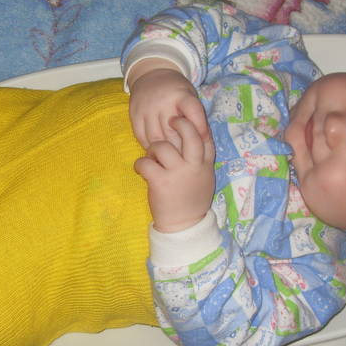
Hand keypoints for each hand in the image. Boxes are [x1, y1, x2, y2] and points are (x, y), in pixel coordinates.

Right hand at [127, 60, 208, 150]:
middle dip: (180, 148)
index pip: (193, 110)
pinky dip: (150, 147)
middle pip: (173, 132)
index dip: (200, 127)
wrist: (152, 74)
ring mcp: (147, 108)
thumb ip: (196, 117)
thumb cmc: (177, 92)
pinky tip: (157, 150)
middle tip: (186, 158)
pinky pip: (142, 138)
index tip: (202, 139)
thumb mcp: (191, 96)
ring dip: (164, 151)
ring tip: (172, 158)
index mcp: (182, 95)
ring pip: (156, 139)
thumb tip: (201, 142)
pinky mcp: (135, 115)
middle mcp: (163, 101)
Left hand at [134, 116, 214, 232]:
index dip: (196, 124)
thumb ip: (200, 158)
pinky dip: (140, 164)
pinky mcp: (161, 182)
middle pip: (190, 133)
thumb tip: (192, 137)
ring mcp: (178, 173)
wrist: (185, 225)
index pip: (205, 135)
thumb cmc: (192, 199)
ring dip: (152, 149)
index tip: (186, 120)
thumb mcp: (204, 177)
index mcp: (206, 164)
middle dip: (180, 123)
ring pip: (162, 146)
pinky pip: (145, 163)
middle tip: (170, 121)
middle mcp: (194, 166)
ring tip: (151, 158)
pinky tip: (141, 170)